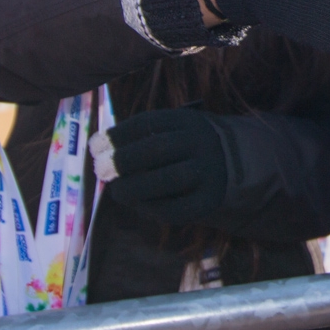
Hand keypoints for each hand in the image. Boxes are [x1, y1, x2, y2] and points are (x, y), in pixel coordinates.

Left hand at [105, 109, 227, 227]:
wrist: (234, 164)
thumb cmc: (187, 147)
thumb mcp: (174, 130)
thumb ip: (142, 138)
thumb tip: (99, 149)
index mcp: (188, 120)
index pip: (148, 123)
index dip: (117, 135)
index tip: (94, 146)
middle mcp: (201, 142)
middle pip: (158, 149)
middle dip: (123, 161)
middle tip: (100, 170)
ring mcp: (209, 171)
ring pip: (168, 179)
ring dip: (135, 187)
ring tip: (117, 191)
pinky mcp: (209, 200)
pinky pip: (177, 207)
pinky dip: (152, 208)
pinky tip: (138, 204)